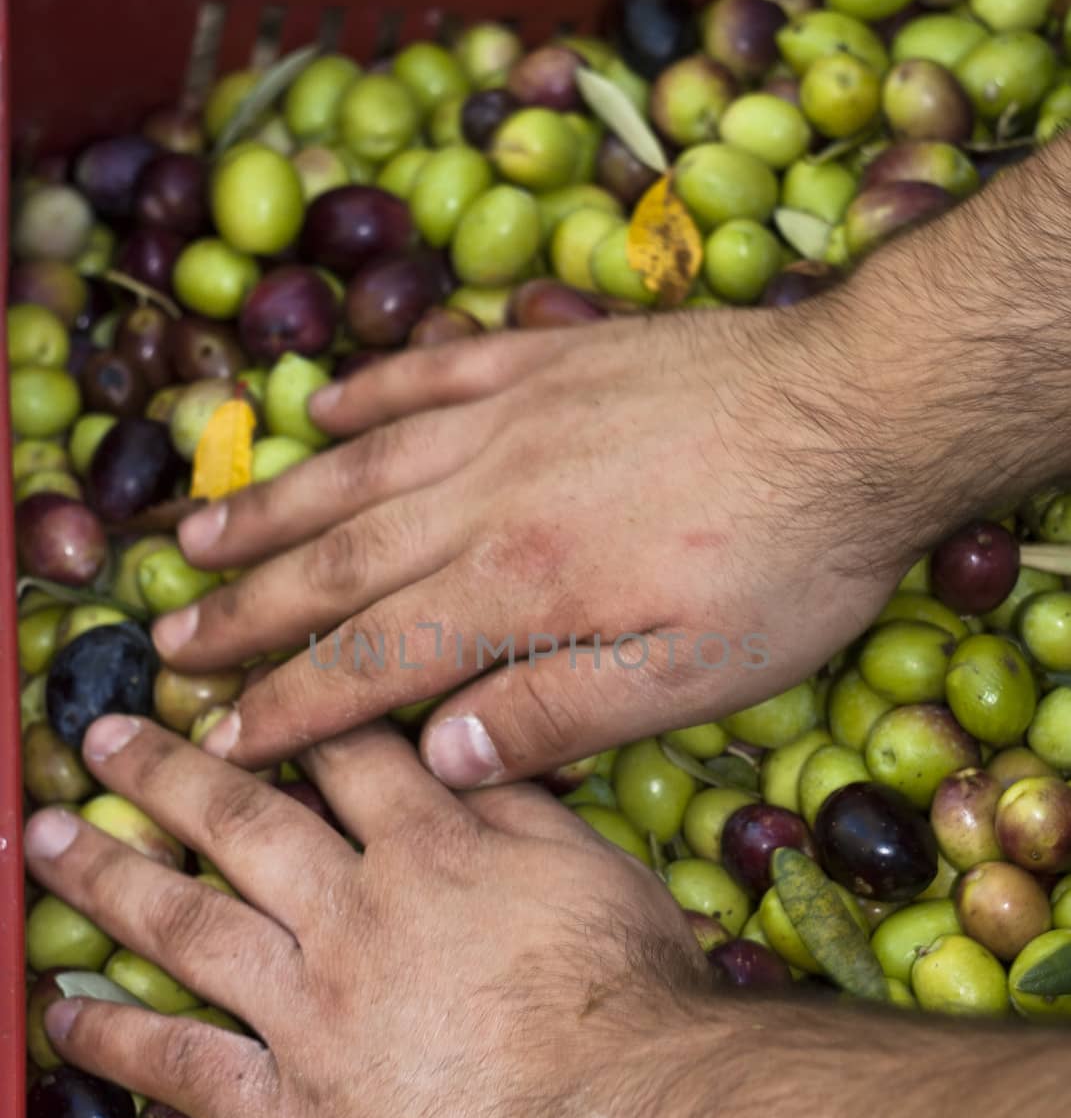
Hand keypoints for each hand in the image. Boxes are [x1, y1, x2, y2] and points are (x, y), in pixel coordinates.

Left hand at [28, 712, 707, 1117]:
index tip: (235, 688)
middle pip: (237, 822)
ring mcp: (310, 1008)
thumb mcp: (597, 867)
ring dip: (106, 875)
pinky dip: (117, 1035)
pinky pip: (184, 1064)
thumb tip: (462, 751)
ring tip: (46, 837)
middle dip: (162, 771)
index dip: (284, 716)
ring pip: (187, 923)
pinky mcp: (292, 1109)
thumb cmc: (633, 995)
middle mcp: (350, 911)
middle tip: (100, 737)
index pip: (339, 758)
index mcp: (428, 846)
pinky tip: (62, 1012)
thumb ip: (518, 807)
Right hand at [153, 307, 911, 779]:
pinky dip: (372, 395)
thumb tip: (445, 757)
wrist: (863, 409)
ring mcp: (515, 415)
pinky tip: (323, 408)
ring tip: (197, 537)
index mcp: (521, 587)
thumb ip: (563, 714)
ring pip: (363, 469)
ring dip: (275, 508)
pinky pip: (436, 374)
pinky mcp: (551, 360)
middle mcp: (490, 495)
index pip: (375, 659)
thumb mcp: (696, 674)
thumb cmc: (791, 559)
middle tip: (171, 643)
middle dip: (248, 611)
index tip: (223, 738)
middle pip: (340, 562)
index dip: (291, 706)